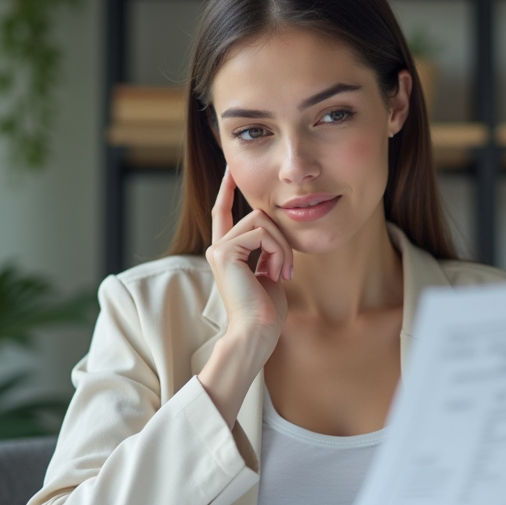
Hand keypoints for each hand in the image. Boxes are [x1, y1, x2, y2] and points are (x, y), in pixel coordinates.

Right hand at [205, 166, 291, 350]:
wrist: (256, 333)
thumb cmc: (266, 313)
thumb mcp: (270, 274)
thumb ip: (268, 250)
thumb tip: (277, 231)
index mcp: (228, 253)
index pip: (223, 213)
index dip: (227, 191)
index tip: (231, 171)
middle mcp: (218, 247)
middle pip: (258, 215)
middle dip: (281, 238)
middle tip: (287, 269)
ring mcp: (219, 248)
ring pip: (261, 220)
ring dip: (282, 246)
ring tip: (282, 272)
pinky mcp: (224, 251)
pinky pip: (263, 232)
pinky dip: (278, 250)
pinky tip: (276, 273)